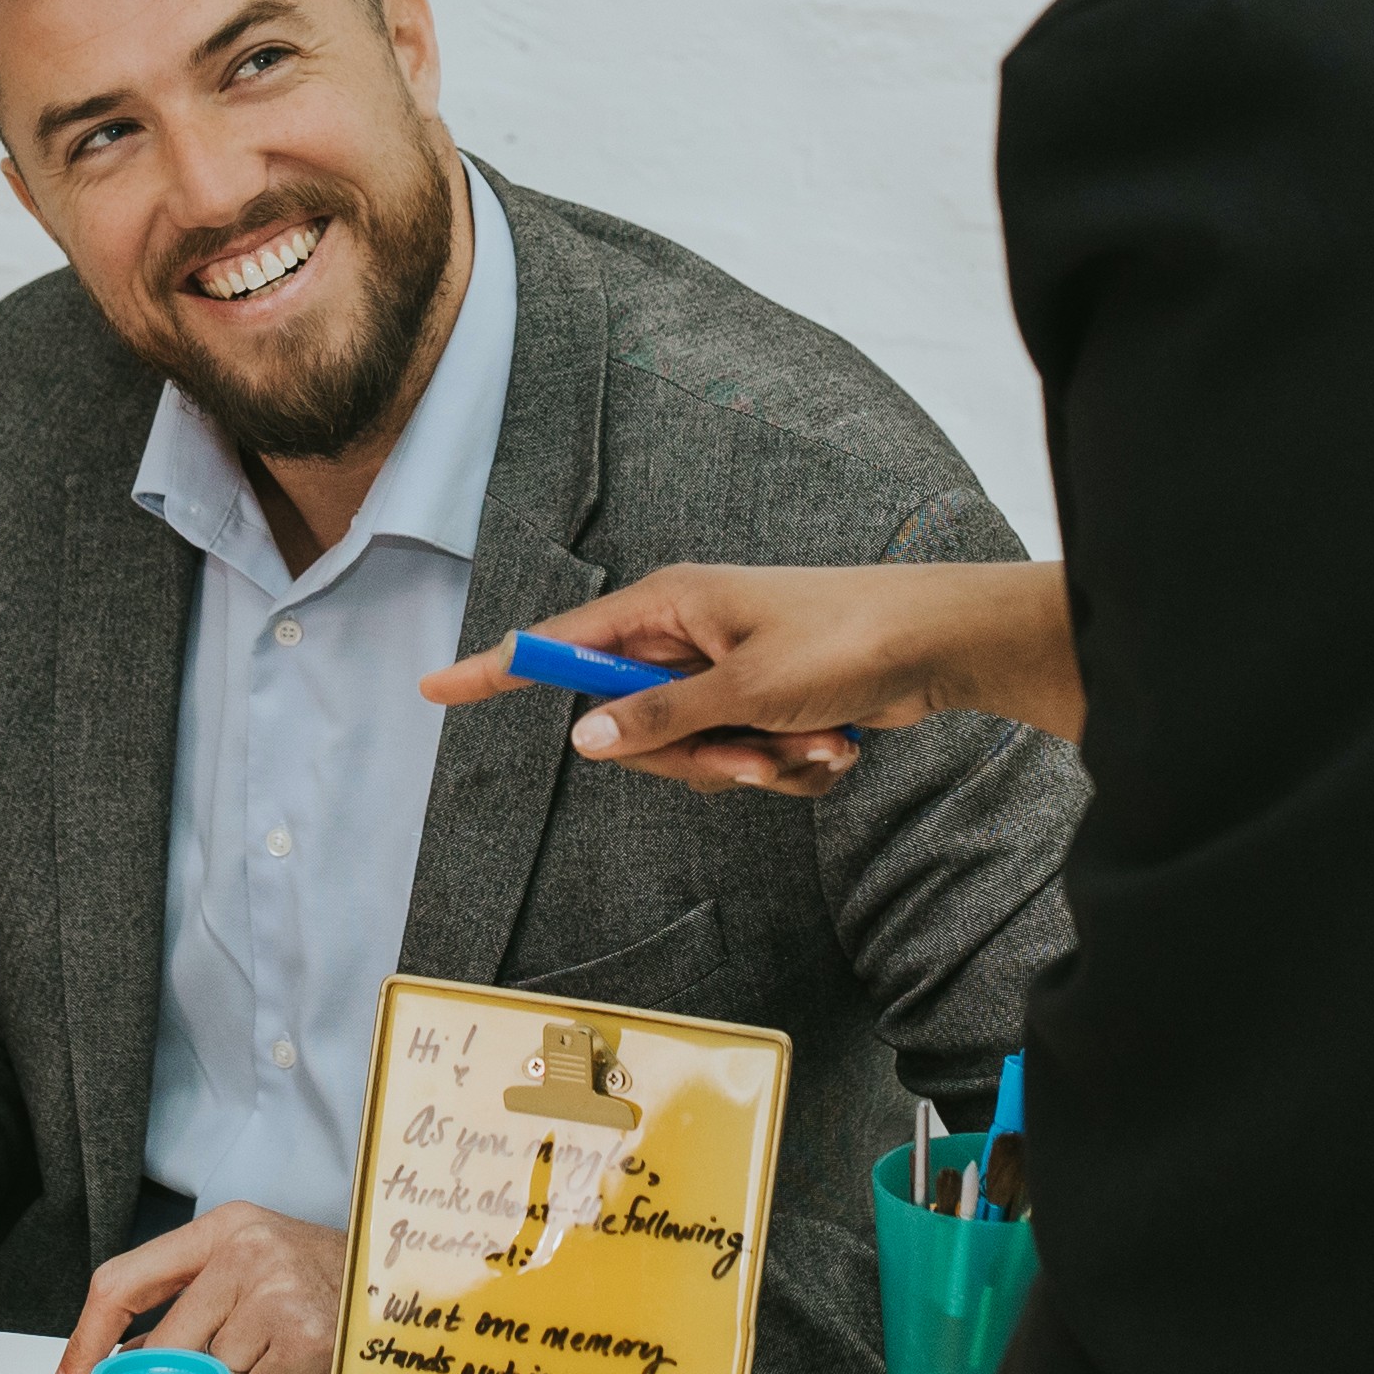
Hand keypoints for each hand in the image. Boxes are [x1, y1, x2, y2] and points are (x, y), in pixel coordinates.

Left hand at [46, 1200, 341, 1373]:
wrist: (418, 1287)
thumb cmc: (334, 1285)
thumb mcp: (258, 1268)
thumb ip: (195, 1304)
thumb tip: (125, 1366)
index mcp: (224, 1227)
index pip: (122, 1282)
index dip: (85, 1342)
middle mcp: (246, 1252)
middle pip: (165, 1351)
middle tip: (243, 1369)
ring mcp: (276, 1295)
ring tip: (291, 1362)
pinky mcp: (305, 1341)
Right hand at [423, 561, 1082, 795]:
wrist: (940, 646)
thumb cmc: (847, 641)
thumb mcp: (747, 687)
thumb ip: (661, 716)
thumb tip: (587, 737)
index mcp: (668, 607)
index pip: (558, 643)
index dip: (497, 671)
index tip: (433, 691)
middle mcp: (686, 637)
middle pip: (632, 725)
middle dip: (695, 757)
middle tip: (756, 749)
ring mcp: (723, 673)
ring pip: (691, 755)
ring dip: (753, 766)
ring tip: (812, 742)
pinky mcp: (761, 705)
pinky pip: (741, 762)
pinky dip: (788, 766)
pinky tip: (834, 745)